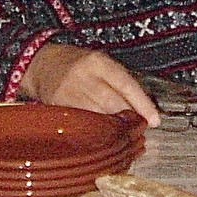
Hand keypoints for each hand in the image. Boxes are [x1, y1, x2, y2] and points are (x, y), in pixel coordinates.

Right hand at [20, 42, 160, 125]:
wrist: (42, 64)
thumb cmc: (78, 65)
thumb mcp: (100, 64)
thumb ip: (120, 83)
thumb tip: (144, 110)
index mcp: (98, 62)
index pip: (126, 84)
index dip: (142, 104)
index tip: (154, 120)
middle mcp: (83, 76)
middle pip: (113, 104)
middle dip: (128, 119)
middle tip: (137, 128)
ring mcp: (68, 92)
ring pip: (98, 117)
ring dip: (112, 128)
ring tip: (120, 133)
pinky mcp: (58, 106)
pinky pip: (82, 124)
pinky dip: (94, 131)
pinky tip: (100, 135)